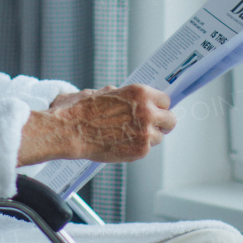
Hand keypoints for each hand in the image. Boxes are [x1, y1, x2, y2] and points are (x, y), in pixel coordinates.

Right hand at [18, 84, 175, 165]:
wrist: (72, 131)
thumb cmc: (84, 110)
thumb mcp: (107, 92)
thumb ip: (127, 96)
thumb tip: (138, 99)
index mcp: (141, 93)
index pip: (166, 100)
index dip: (159, 106)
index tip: (156, 110)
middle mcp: (148, 111)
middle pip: (171, 120)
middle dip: (162, 123)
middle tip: (151, 125)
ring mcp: (146, 132)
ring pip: (159, 137)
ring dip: (149, 137)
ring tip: (130, 135)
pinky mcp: (140, 150)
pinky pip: (147, 149)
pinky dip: (138, 147)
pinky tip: (123, 142)